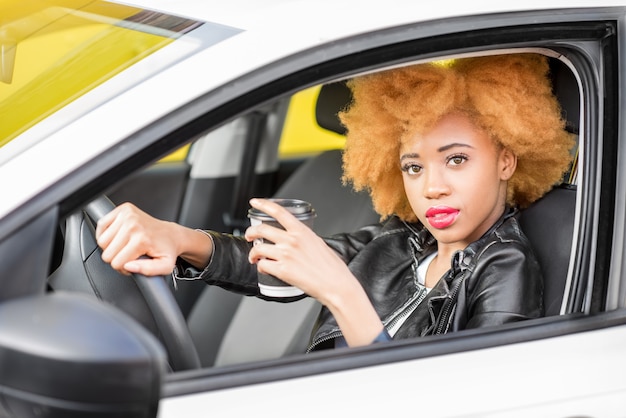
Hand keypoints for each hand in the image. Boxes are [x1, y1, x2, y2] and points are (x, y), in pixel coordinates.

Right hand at [95, 202, 210, 275]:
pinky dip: (106, 233)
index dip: (123, 268)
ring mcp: (127, 215)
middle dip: (116, 258)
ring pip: (102, 241)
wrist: (171, 234)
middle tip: (129, 255)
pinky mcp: (123, 209)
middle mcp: (133, 225)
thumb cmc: (166, 250)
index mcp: (142, 239)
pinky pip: (101, 225)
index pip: (116, 263)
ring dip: (111, 246)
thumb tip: (128, 266)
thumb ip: (148, 270)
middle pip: (107, 253)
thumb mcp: (165, 266)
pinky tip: (118, 237)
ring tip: (125, 246)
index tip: (133, 264)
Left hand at [245, 198, 352, 304]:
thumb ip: (305, 238)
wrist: (336, 284)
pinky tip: (264, 268)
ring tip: (255, 257)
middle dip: (250, 232)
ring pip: (258, 248)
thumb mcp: (319, 244)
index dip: (264, 205)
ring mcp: (286, 255)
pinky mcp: (282, 270)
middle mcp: (292, 241)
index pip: (279, 212)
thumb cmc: (332, 267)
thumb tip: (298, 239)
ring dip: (253, 253)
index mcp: (302, 231)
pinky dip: (260, 266)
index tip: (254, 202)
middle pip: (262, 230)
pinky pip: (263, 265)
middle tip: (249, 236)